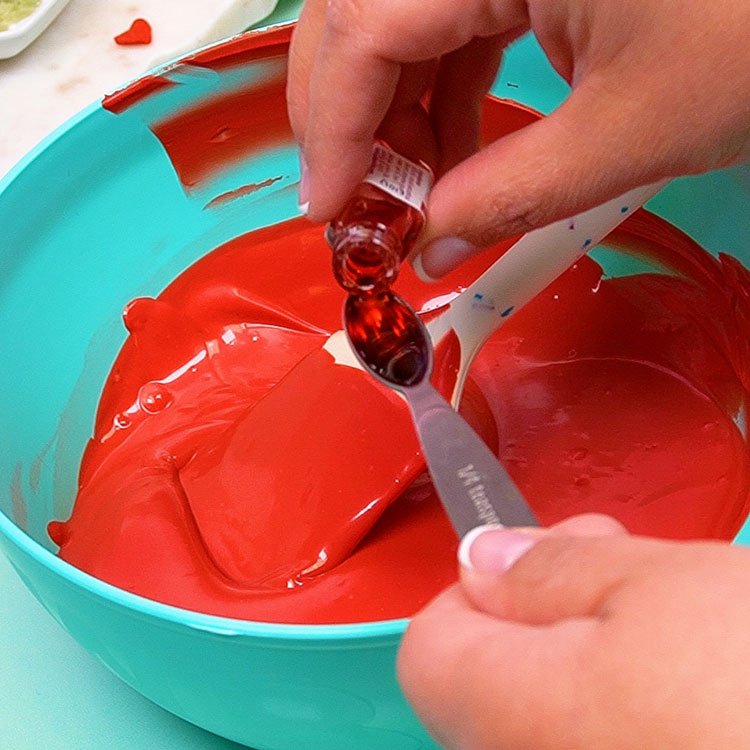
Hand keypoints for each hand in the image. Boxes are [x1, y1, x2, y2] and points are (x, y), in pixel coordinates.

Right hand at [288, 0, 749, 276]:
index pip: (365, 27)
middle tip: (355, 204)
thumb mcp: (630, 131)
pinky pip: (452, 19)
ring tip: (411, 193)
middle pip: (361, 12)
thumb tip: (431, 247)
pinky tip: (448, 152)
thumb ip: (512, 196)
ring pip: (400, 19)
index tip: (328, 210)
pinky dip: (441, 90)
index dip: (334, 128)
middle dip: (347, 116)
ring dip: (393, 112)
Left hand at [397, 514, 749, 747]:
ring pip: (560, 707)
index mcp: (511, 721)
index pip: (431, 649)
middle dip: (550, 606)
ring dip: (601, 646)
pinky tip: (702, 676)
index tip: (538, 554)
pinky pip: (609, 732)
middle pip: (496, 680)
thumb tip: (479, 557)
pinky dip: (635, 697)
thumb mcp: (664, 589)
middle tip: (627, 561)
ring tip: (686, 615)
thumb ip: (552, 572)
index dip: (476, 589)